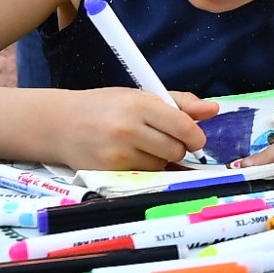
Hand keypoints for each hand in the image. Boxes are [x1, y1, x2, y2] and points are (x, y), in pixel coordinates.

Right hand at [46, 88, 217, 170]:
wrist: (60, 123)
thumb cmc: (106, 107)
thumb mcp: (141, 96)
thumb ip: (180, 103)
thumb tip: (213, 110)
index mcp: (139, 105)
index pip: (184, 126)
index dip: (196, 136)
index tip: (195, 138)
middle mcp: (127, 130)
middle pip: (176, 150)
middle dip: (176, 147)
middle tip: (162, 139)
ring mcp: (116, 154)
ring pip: (161, 166)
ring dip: (159, 159)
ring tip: (140, 145)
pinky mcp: (108, 173)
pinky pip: (144, 177)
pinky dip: (143, 169)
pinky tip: (130, 156)